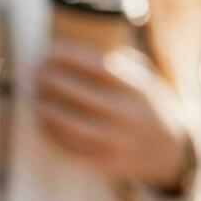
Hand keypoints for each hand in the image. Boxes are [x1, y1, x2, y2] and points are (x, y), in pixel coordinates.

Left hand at [35, 40, 192, 191]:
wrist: (166, 149)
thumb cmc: (141, 102)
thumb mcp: (141, 77)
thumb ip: (117, 59)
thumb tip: (76, 37)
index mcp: (136, 89)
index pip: (99, 68)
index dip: (71, 57)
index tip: (50, 48)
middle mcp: (128, 114)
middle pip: (82, 95)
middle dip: (53, 81)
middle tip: (34, 71)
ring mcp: (118, 141)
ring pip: (74, 125)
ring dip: (49, 110)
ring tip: (34, 97)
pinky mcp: (107, 162)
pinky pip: (74, 148)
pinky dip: (53, 134)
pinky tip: (40, 120)